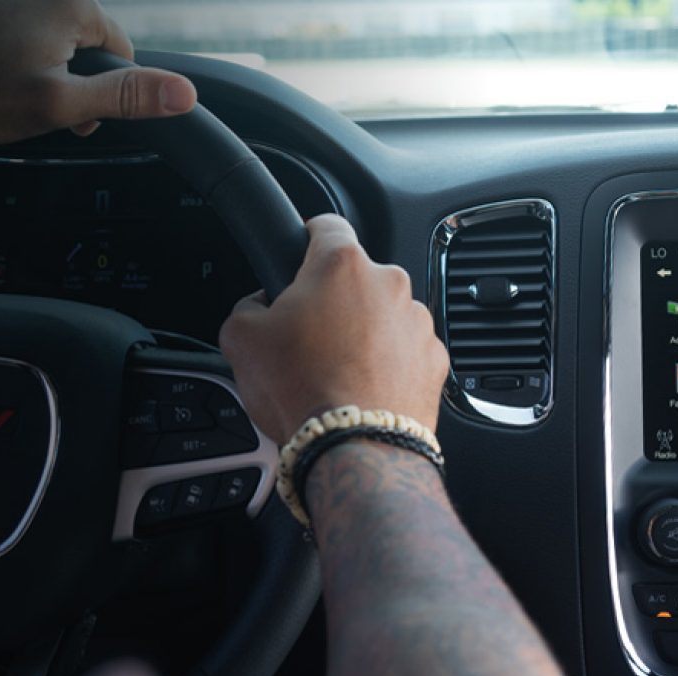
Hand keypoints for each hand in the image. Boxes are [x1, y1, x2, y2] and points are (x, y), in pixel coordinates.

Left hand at [0, 0, 197, 144]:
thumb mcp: (62, 102)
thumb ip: (127, 96)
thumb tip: (185, 95)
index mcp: (72, 5)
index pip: (122, 52)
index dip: (105, 93)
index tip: (76, 116)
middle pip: (87, 46)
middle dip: (72, 83)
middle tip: (41, 111)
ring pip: (53, 44)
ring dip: (43, 75)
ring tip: (10, 96)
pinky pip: (23, 37)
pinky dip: (15, 61)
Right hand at [220, 215, 449, 442]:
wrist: (356, 450)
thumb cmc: (303, 391)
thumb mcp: (241, 338)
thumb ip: (248, 305)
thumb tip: (260, 306)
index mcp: (342, 265)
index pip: (327, 224)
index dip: (308, 237)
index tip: (302, 251)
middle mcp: (390, 284)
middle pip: (357, 277)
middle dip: (334, 299)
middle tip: (309, 336)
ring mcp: (418, 322)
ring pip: (384, 314)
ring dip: (365, 331)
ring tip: (337, 369)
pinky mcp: (436, 359)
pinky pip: (407, 349)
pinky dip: (390, 362)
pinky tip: (365, 387)